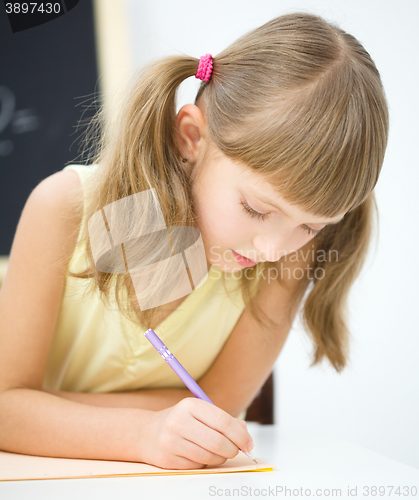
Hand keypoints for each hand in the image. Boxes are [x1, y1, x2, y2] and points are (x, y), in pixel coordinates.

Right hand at [139, 398, 253, 469]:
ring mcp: (172, 441)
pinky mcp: (168, 459)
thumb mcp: (200, 413)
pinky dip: (205, 463)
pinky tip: (199, 454)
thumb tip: (246, 435)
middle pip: (218, 441)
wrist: (147, 433)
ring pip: (209, 456)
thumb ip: (224, 421)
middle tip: (235, 451)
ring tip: (217, 452)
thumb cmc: (181, 422)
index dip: (240, 435)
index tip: (249, 444)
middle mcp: (179, 421)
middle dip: (232, 449)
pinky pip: (197, 466)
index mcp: (190, 405)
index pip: (223, 421)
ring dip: (220, 458)